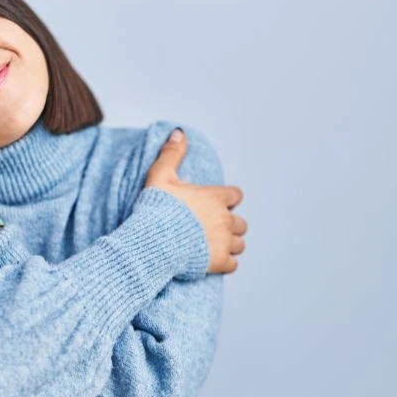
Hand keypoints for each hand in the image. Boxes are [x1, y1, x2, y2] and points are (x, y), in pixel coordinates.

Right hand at [144, 129, 246, 273]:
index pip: (236, 196)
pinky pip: (233, 264)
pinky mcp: (219, 262)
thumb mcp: (160, 176)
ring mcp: (224, 242)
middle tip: (214, 228)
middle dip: (230, 225)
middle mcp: (225, 219)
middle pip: (241, 223)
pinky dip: (226, 263)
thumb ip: (172, 154)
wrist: (155, 240)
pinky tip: (214, 261)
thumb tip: (179, 132)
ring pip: (240, 244)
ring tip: (216, 246)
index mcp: (215, 198)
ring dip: (231, 244)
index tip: (217, 204)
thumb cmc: (157, 208)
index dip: (228, 200)